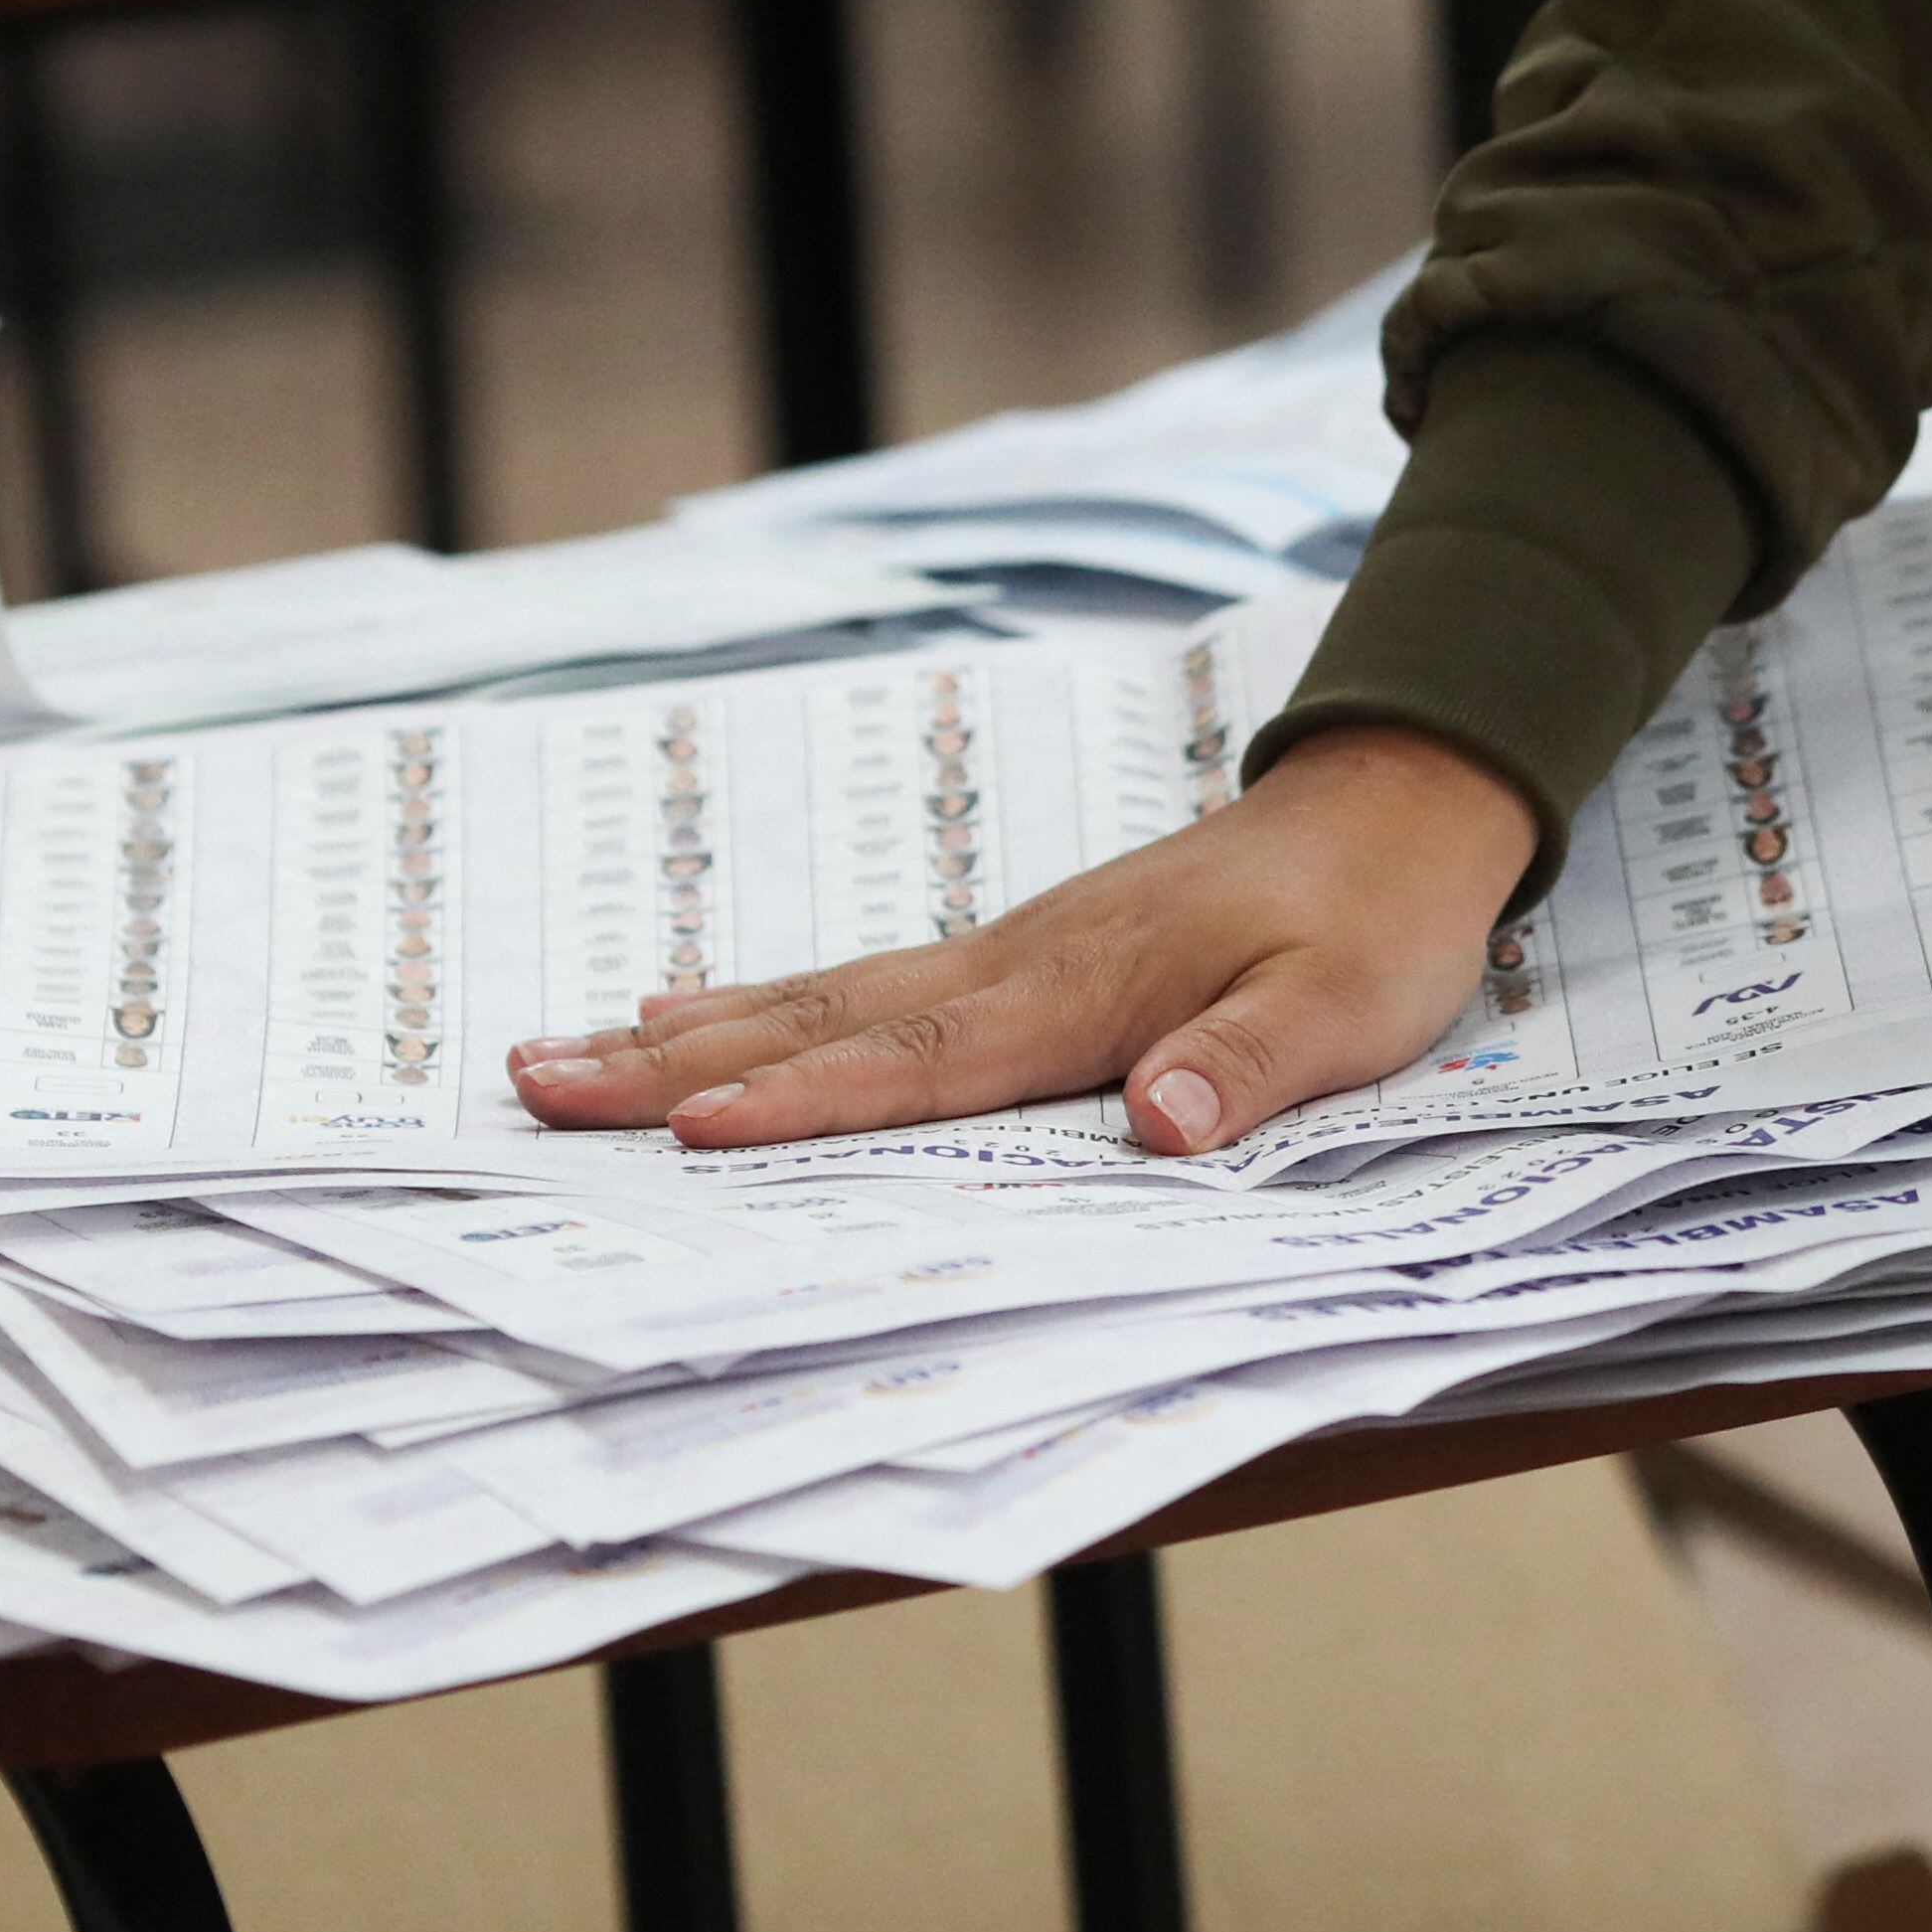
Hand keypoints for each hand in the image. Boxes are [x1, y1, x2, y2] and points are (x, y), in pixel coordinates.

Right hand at [503, 723, 1537, 1154]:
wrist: (1395, 803)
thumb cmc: (1374, 922)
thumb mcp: (1347, 1010)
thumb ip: (1250, 1068)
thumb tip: (1159, 1124)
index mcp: (1086, 990)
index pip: (924, 1061)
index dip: (810, 1100)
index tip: (695, 1128)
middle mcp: (1015, 963)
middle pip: (822, 1021)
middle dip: (676, 1061)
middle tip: (537, 1080)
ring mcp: (1002, 949)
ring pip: (819, 996)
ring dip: (690, 1031)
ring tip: (562, 1051)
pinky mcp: (1011, 950)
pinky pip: (858, 985)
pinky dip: (762, 1004)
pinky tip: (695, 1013)